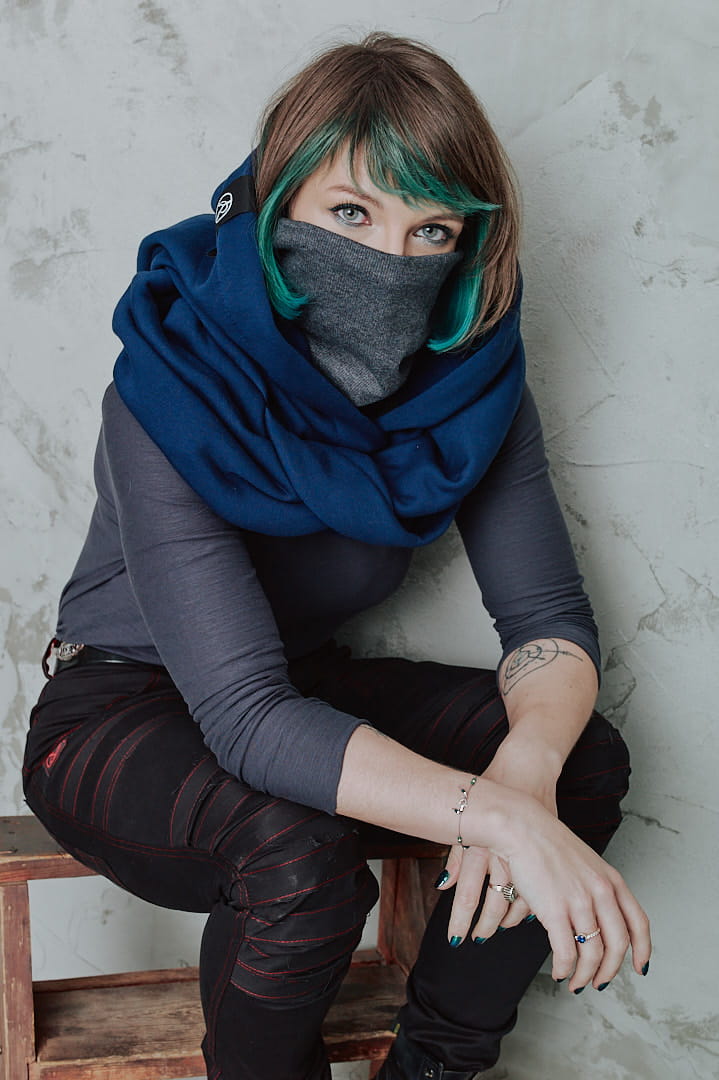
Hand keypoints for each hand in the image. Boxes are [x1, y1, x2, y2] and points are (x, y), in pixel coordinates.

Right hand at [438, 767, 650, 991]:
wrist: (519, 826)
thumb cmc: (543, 839)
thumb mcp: (581, 860)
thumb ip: (592, 886)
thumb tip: (591, 915)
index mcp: (610, 879)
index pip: (638, 923)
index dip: (642, 950)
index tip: (640, 967)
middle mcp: (601, 892)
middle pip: (618, 945)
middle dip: (610, 971)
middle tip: (599, 982)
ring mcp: (579, 902)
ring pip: (593, 954)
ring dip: (585, 976)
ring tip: (576, 982)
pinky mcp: (555, 911)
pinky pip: (566, 953)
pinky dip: (565, 969)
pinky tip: (559, 972)